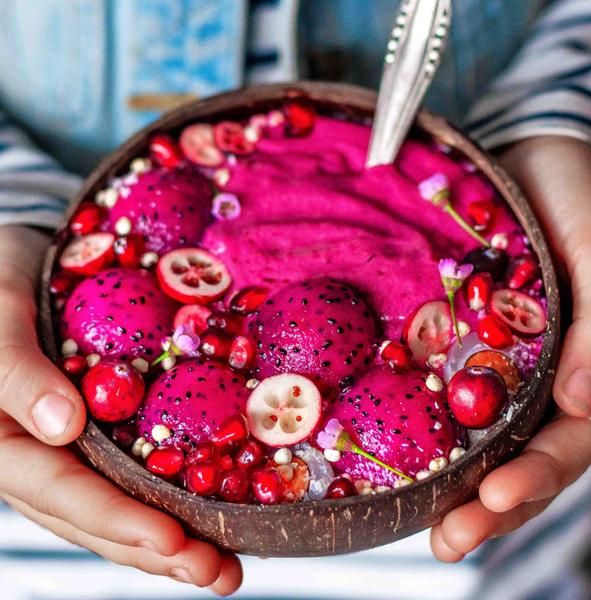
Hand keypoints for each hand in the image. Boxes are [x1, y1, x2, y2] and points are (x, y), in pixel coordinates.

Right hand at [0, 225, 241, 594]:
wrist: (16, 264)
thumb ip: (15, 373)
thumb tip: (63, 428)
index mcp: (7, 444)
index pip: (63, 493)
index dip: (117, 521)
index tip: (172, 541)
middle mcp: (43, 456)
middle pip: (100, 518)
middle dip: (159, 552)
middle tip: (219, 575)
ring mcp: (75, 446)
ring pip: (122, 504)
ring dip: (172, 539)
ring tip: (225, 567)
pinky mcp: (105, 428)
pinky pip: (137, 469)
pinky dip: (174, 493)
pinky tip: (214, 506)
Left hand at [431, 136, 590, 560]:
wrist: (530, 160)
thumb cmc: (581, 198)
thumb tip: (588, 404)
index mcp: (590, 367)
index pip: (571, 441)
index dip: (539, 476)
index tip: (498, 495)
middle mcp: (544, 380)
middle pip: (523, 459)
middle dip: (491, 505)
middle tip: (450, 542)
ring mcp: (499, 366)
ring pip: (483, 441)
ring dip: (458, 488)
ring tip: (428, 531)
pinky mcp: (459, 344)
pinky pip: (444, 393)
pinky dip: (427, 430)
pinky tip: (397, 459)